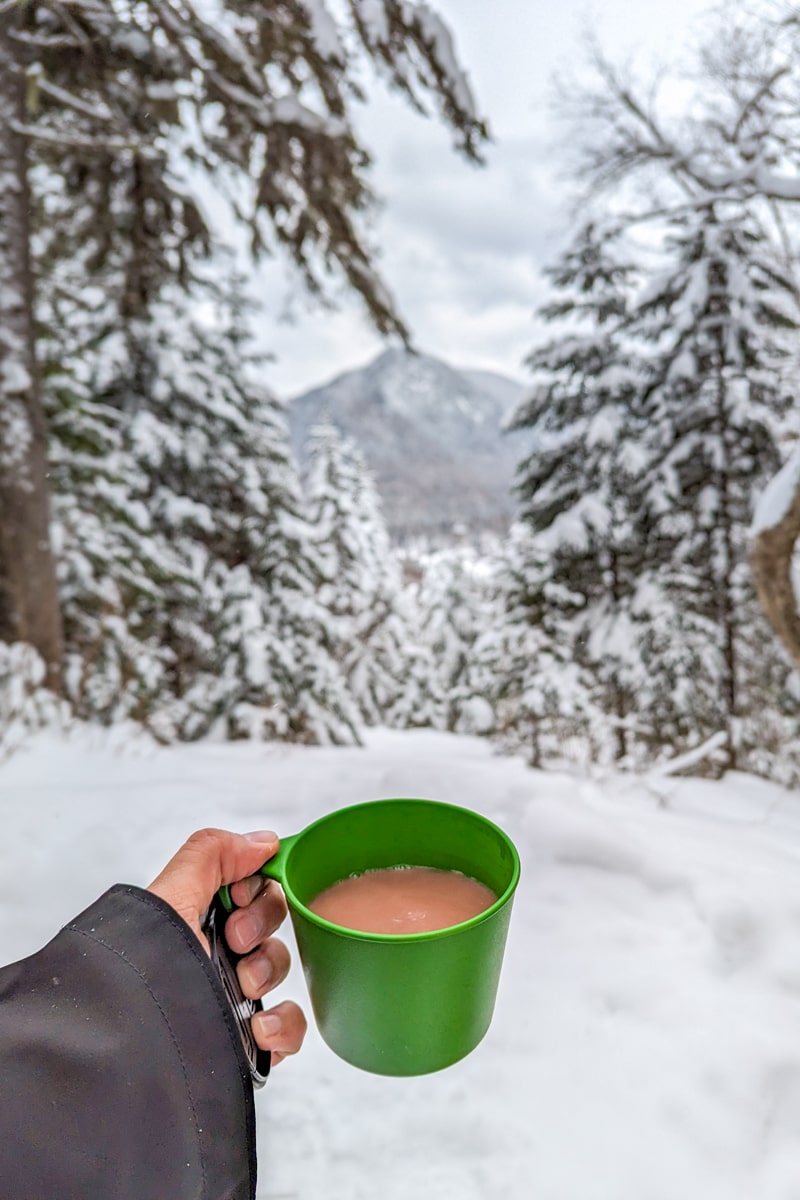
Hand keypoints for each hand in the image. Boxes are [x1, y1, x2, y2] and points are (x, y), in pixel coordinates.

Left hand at [148, 828, 306, 1065]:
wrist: (131, 1041)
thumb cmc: (143, 968)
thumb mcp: (171, 894)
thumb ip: (213, 854)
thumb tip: (264, 843)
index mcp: (197, 917)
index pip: (251, 887)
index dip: (255, 886)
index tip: (239, 895)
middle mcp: (214, 953)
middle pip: (270, 923)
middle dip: (260, 925)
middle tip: (234, 939)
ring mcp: (232, 997)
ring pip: (280, 967)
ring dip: (268, 970)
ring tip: (241, 984)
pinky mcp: (248, 1040)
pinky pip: (289, 1027)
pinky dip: (284, 1024)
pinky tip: (259, 1026)